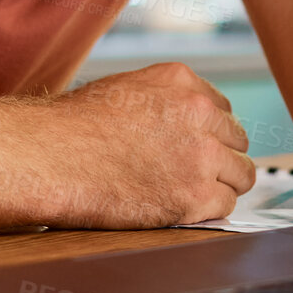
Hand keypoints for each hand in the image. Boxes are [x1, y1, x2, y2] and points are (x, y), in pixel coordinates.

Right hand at [43, 62, 254, 227]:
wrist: (51, 157)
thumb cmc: (72, 127)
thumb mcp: (125, 89)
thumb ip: (163, 100)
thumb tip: (180, 123)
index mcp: (181, 81)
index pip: (222, 109)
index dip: (208, 132)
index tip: (193, 147)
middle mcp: (199, 111)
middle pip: (237, 140)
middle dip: (219, 158)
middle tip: (190, 174)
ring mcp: (201, 154)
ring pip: (241, 174)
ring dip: (219, 185)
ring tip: (188, 193)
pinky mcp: (195, 195)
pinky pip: (225, 205)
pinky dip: (207, 211)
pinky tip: (180, 209)